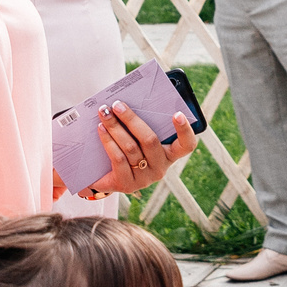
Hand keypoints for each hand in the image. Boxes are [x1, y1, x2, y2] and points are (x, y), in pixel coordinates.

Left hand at [73, 103, 193, 199]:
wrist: (103, 174)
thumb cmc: (125, 147)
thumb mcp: (136, 136)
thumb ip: (141, 123)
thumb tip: (130, 102)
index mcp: (169, 154)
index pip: (186, 145)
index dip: (185, 131)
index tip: (177, 114)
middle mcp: (160, 168)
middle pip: (150, 140)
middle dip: (131, 119)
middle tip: (117, 105)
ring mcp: (144, 179)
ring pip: (131, 148)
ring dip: (115, 128)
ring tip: (105, 113)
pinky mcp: (127, 185)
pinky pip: (119, 159)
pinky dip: (108, 141)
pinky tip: (101, 129)